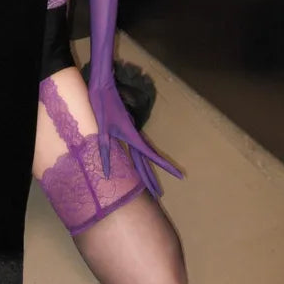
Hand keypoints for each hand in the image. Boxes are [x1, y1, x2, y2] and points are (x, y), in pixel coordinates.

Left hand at [89, 81, 181, 195]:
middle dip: (152, 179)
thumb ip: (105, 151)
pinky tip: (139, 164)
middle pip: (147, 162)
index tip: (181, 175)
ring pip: (143, 156)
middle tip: (159, 195)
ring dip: (146, 171)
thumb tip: (106, 173)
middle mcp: (136, 137)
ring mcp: (133, 132)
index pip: (152, 157)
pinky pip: (137, 149)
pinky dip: (140, 160)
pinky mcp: (127, 129)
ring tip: (151, 186)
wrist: (103, 87)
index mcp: (133, 138)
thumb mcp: (102, 130)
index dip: (166, 167)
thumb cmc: (102, 106)